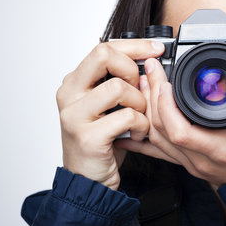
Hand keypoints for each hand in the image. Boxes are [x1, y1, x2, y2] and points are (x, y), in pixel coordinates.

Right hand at [56, 40, 164, 189]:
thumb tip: (150, 58)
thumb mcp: (109, 105)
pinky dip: (141, 125)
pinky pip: (127, 116)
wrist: (89, 180)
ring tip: (139, 117)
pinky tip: (137, 134)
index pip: (103, 47)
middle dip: (131, 68)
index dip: (134, 45)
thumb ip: (119, 80)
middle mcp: (69, 94)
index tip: (156, 50)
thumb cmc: (103, 141)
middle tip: (139, 87)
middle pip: (103, 55)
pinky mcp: (87, 136)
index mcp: (75, 82)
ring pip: (118, 87)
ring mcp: (74, 115)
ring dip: (139, 102)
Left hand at [116, 58, 225, 185]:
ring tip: (146, 82)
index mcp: (222, 150)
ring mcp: (193, 163)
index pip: (181, 131)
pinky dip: (145, 132)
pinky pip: (160, 149)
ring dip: (147, 109)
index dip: (166, 106)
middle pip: (162, 131)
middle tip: (151, 70)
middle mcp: (202, 160)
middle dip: (152, 97)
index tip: (165, 82)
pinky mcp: (190, 162)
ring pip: (157, 139)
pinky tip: (135, 119)